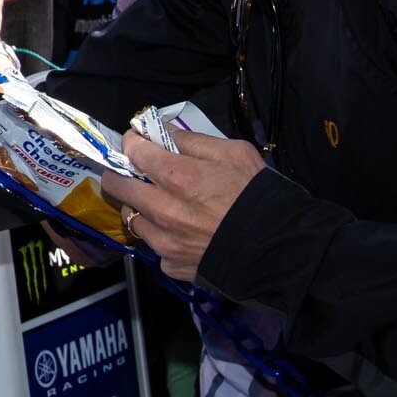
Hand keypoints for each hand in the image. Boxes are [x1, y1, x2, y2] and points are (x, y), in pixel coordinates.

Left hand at [103, 129, 268, 280]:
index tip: (138, 142)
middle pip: (117, 186)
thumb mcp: (234, 153)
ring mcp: (164, 240)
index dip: (133, 142)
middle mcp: (162, 209)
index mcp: (177, 177)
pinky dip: (163, 237)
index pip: (133, 151)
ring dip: (142, 208)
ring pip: (132, 218)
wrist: (279, 248)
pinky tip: (183, 233)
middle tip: (135, 172)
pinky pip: (155, 246)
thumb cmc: (258, 195)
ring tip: (164, 205)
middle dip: (122, 174)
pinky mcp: (171, 264)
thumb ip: (193, 141)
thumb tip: (164, 133)